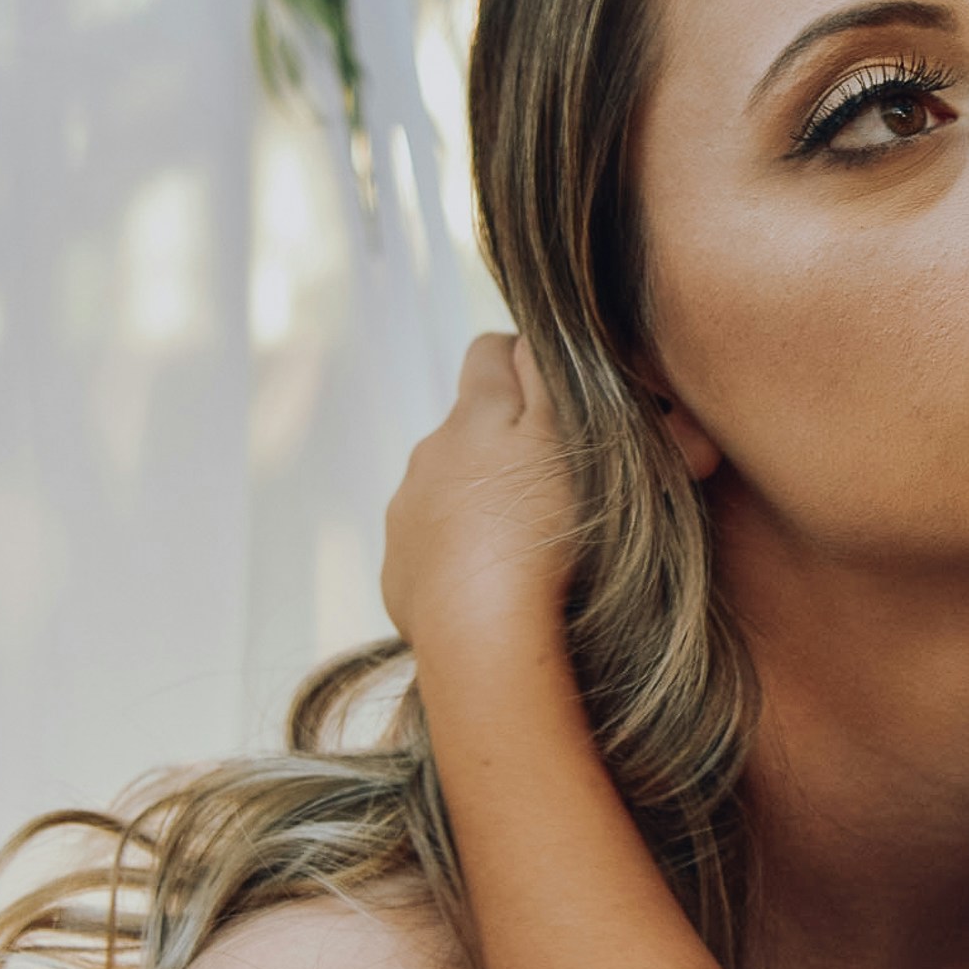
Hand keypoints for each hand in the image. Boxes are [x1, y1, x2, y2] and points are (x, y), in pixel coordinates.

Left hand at [382, 334, 578, 662]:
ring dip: (485, 499)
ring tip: (533, 541)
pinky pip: (435, 545)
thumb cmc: (540, 530)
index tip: (562, 393)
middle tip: (563, 481)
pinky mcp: (401, 570)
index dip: (526, 360)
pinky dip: (464, 552)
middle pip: (469, 426)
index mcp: (472, 416)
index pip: (490, 351)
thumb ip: (549, 379)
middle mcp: (427, 455)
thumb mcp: (567, 437)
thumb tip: (530, 337)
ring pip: (450, 486)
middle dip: (509, 442)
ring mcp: (406, 514)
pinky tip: (500, 580)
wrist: (482, 630)